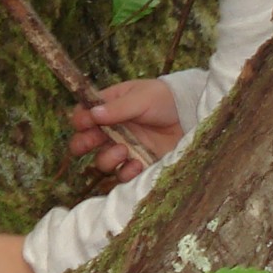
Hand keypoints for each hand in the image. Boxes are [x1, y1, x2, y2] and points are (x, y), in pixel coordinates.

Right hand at [66, 76, 184, 182]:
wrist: (192, 115)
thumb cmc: (164, 99)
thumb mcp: (141, 98)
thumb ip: (117, 108)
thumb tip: (93, 114)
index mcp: (108, 109)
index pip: (83, 116)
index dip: (80, 121)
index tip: (86, 124)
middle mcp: (112, 130)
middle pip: (84, 142)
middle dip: (81, 145)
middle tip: (89, 144)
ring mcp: (125, 148)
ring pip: (102, 161)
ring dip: (107, 159)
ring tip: (123, 151)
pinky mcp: (140, 163)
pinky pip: (123, 175)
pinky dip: (126, 173)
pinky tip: (137, 164)